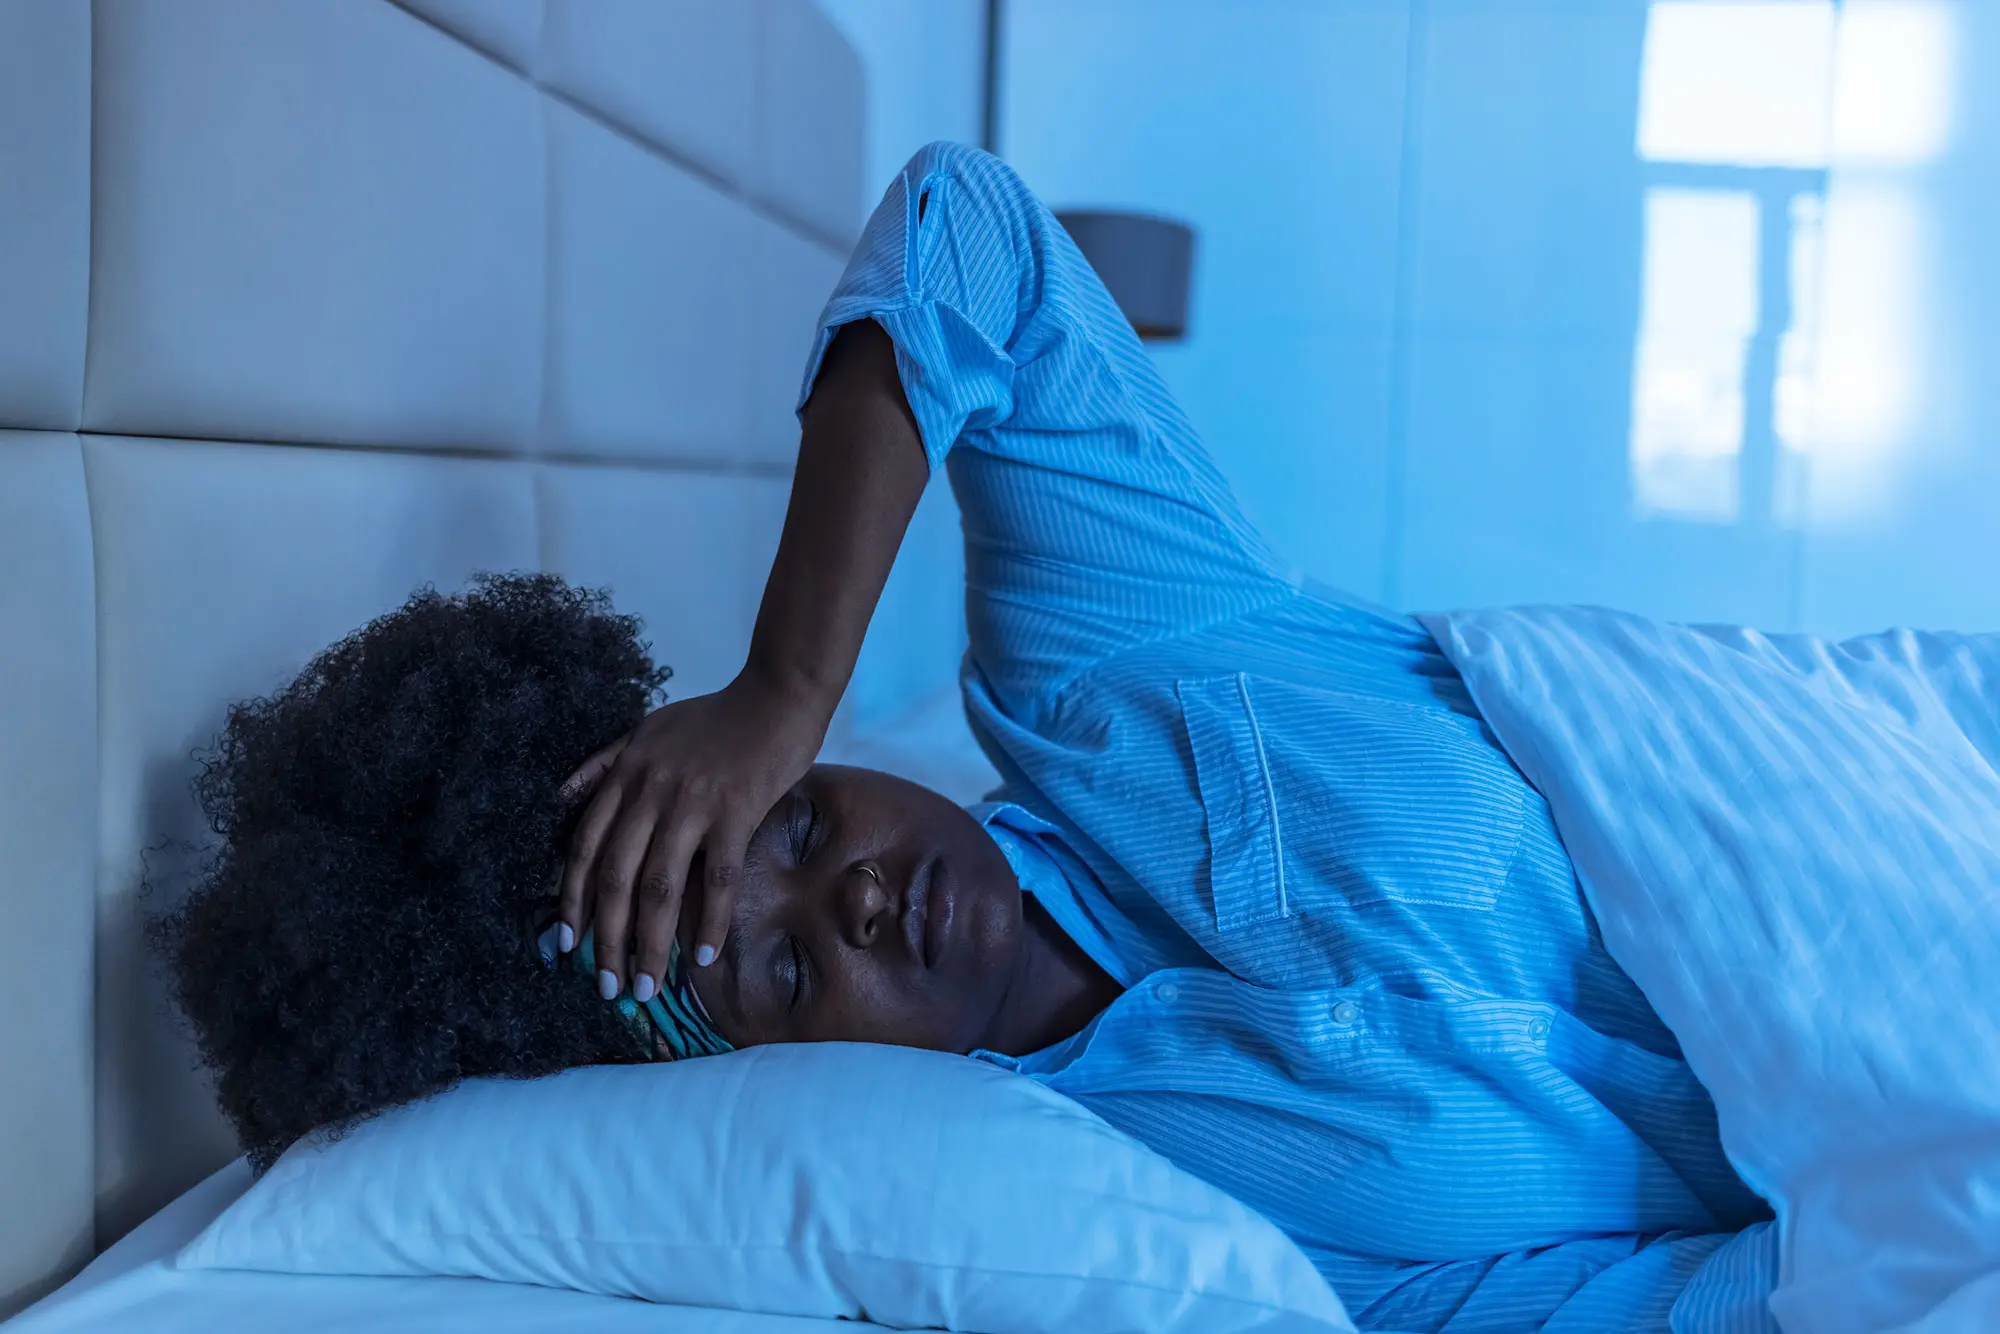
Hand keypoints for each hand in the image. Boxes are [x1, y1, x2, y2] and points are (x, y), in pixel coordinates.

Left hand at [556, 669, 828, 1002]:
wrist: (778, 693)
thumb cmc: (718, 715)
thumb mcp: (647, 729)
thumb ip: (604, 763)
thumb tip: (563, 796)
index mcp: (626, 775)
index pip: (584, 847)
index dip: (571, 900)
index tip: (567, 944)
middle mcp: (650, 792)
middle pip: (615, 878)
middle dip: (606, 940)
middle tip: (607, 988)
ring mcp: (693, 803)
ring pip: (660, 888)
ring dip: (649, 945)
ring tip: (646, 987)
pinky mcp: (737, 812)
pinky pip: (718, 879)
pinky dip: (710, 922)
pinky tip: (706, 956)